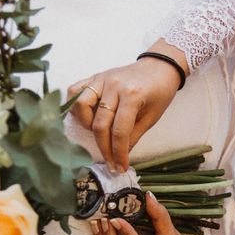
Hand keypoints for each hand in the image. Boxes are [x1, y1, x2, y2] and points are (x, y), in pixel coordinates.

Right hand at [67, 40, 188, 170]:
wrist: (159, 66)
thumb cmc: (159, 92)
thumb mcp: (152, 116)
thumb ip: (134, 135)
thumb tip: (120, 155)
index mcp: (132, 95)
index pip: (119, 131)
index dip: (118, 153)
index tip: (120, 167)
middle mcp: (114, 85)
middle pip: (100, 123)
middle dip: (104, 148)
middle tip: (110, 162)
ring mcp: (102, 79)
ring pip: (81, 105)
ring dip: (87, 125)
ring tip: (98, 135)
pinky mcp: (95, 76)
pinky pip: (75, 90)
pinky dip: (75, 106)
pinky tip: (85, 117)